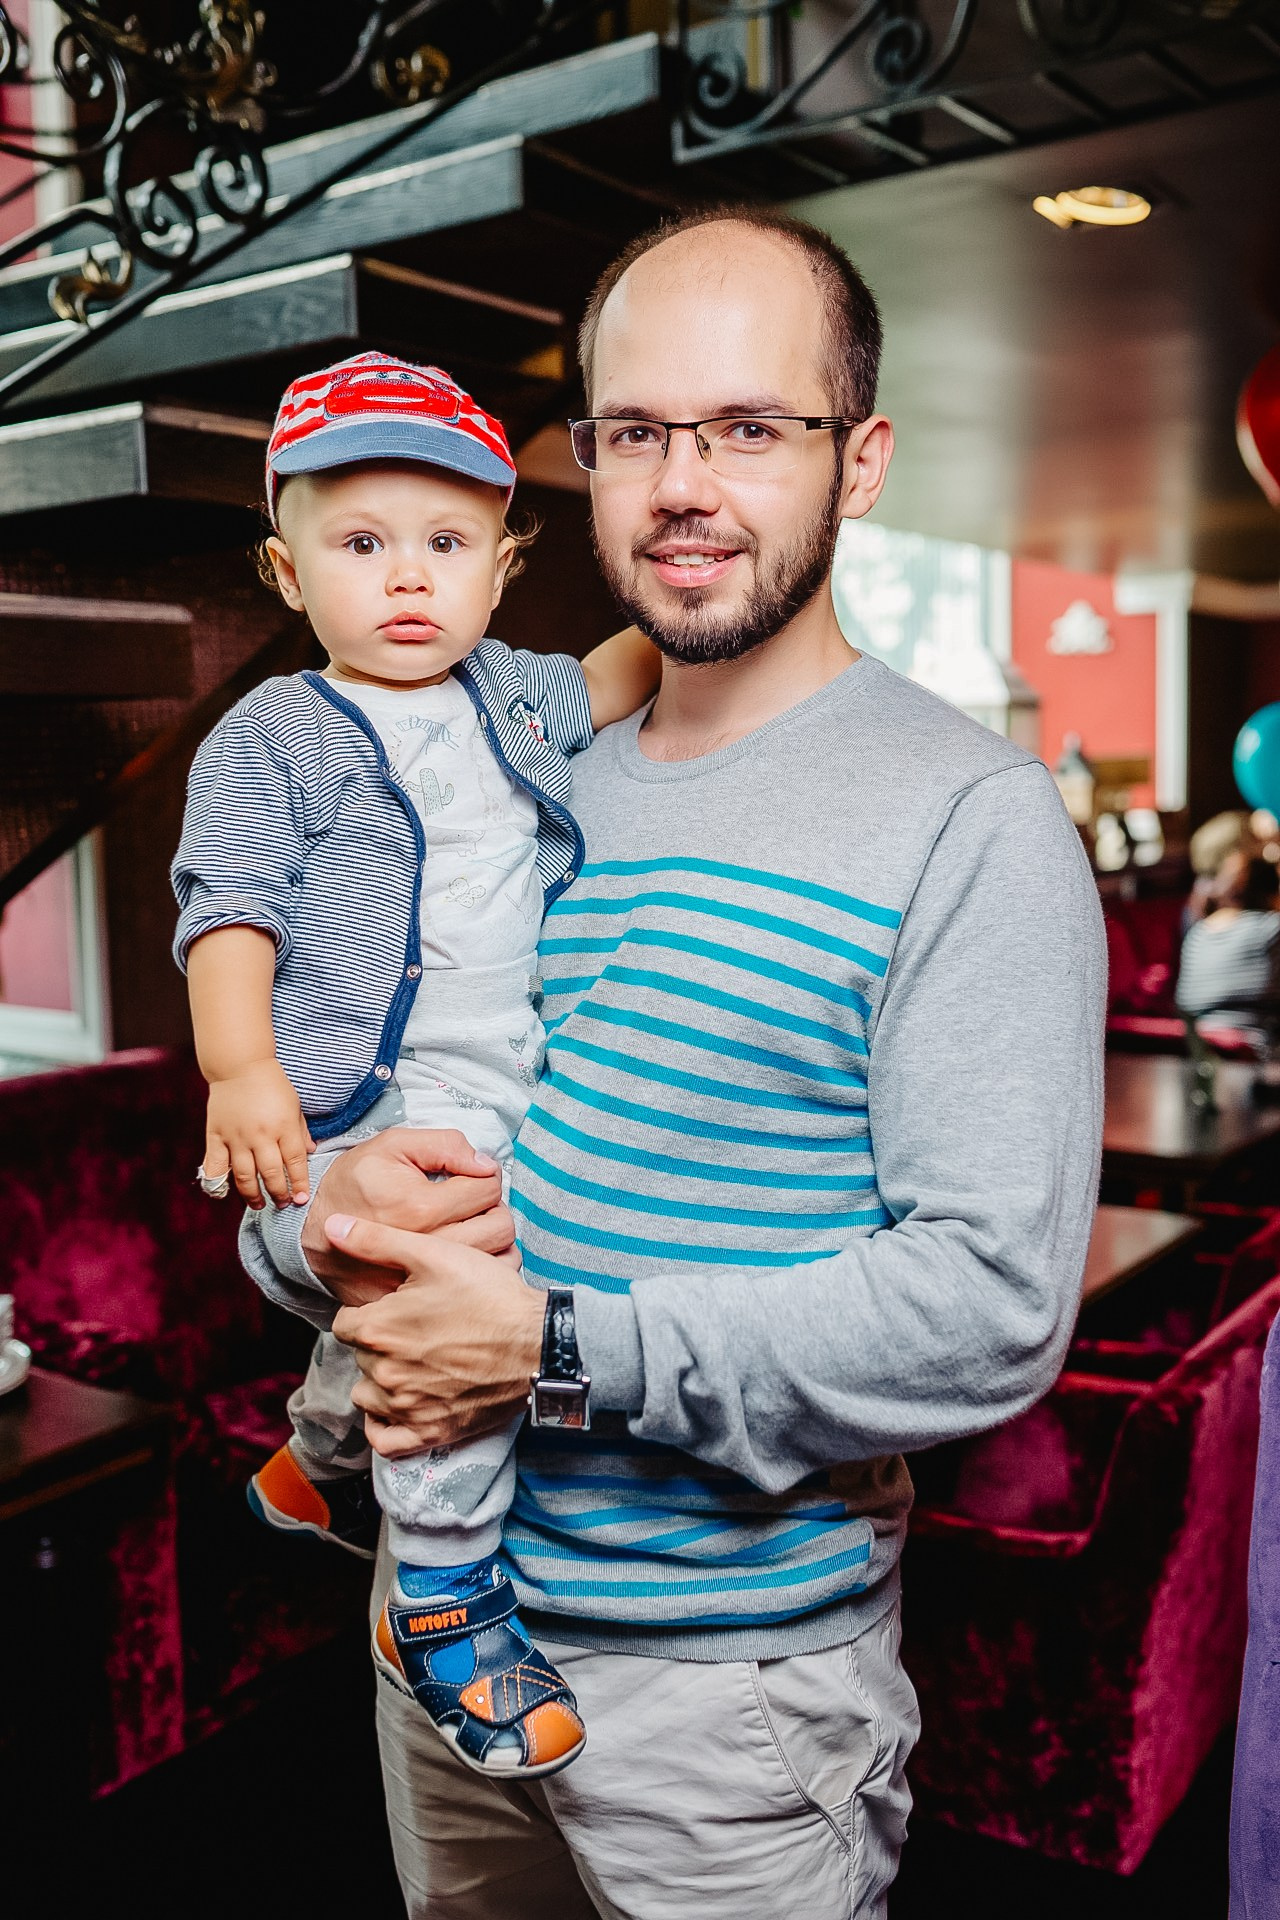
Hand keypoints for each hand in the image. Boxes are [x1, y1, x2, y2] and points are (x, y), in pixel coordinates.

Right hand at [204, 1061, 312, 1209]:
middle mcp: (260, 1135)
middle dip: (279, 1193)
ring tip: (260, 1204)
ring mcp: (237, 1137)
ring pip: (245, 1176)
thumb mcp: (294, 1105)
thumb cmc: (272, 1084)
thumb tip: (311, 1153)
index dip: (299, 1183)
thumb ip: (301, 1131)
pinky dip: (219, 1184)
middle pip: (271, 1174)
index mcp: (283, 1126)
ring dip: (253, 1195)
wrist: (240, 1065)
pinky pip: (216, 1167)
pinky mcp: (216, 1136)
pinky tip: (227, 1194)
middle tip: (283, 1203)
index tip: (301, 1198)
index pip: (295, 1162)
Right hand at [301, 1127, 516, 1307]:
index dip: (484, 1175)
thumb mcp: (391, 1146)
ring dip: (492, 1237)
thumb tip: (484, 1164)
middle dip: (494, 1207)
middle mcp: (426, 1248)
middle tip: (474, 1202)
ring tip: (471, 1225)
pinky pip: (474, 1286)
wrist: (313, 1231)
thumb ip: (443, 1145)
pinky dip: (480, 1269)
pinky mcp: (419, 1300)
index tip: (470, 1177)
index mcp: (421, 1207)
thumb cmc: (354, 1184)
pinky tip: (464, 1254)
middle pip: (500, 1226)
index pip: (488, 1188)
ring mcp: (424, 1278)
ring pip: (495, 1258)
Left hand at [327, 1216, 543, 1456]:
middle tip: (415, 1330)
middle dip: (379, 1343)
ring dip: (380, 1380)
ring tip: (412, 1363)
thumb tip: (331, 1225)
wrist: (538, 1343)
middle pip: (359, 1357)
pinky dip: (384, 1425)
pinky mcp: (429, 1431)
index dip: (370, 1311)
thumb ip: (376, 1240)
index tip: (396, 1307)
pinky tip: (398, 1406)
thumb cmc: (489, 1296)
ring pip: (367, 1395)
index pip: (344, 1323)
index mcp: (376, 1329)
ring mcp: (405, 1407)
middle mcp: (383, 1372)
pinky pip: (384, 1440)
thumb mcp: (433, 1254)